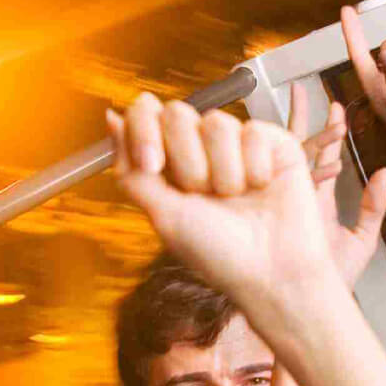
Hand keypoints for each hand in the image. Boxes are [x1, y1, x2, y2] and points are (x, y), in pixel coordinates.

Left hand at [108, 93, 385, 316]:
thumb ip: (132, 169)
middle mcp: (202, 149)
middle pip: (178, 113)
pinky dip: (255, 167)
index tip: (153, 164)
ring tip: (237, 197)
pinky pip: (253, 130)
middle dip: (188, 161)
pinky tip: (262, 188)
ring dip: (224, 170)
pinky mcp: (273, 143)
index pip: (145, 116)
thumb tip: (112, 118)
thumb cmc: (219, 254)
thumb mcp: (162, 215)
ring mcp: (237, 144)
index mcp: (171, 164)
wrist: (272, 272)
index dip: (144, 129)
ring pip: (217, 122)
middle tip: (203, 194)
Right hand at [287, 83, 385, 288]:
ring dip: (302, 132)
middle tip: (301, 88)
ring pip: (289, 158)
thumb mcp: (363, 240)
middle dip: (301, 117)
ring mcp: (284, 202)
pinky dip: (299, 165)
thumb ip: (375, 206)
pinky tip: (307, 148)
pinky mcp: (277, 212)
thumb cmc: (334, 280)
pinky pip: (286, 181)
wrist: (309, 305)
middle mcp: (298, 197)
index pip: (323, 157)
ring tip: (310, 107)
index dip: (329, 130)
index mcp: (319, 200)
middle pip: (298, 147)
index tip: (335, 103)